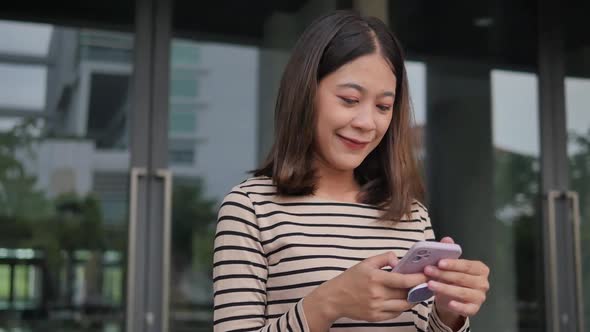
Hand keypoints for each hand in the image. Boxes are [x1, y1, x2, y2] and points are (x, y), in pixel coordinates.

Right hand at [305, 251, 426, 325]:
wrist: (334, 298)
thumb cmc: (350, 279)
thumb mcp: (365, 263)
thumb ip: (384, 258)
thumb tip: (399, 261)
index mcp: (375, 278)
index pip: (403, 280)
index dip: (418, 278)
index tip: (427, 274)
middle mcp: (377, 294)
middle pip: (406, 294)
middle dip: (419, 289)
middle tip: (427, 283)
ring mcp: (377, 308)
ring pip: (404, 306)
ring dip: (413, 299)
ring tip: (418, 292)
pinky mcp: (376, 317)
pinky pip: (395, 313)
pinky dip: (402, 307)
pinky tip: (403, 300)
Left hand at [424, 237, 489, 328]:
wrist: (451, 299)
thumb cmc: (452, 279)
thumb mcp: (450, 266)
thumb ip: (449, 252)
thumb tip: (447, 240)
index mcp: (480, 269)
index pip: (466, 265)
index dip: (453, 264)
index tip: (439, 262)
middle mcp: (483, 283)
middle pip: (462, 278)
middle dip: (444, 274)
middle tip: (428, 271)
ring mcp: (480, 297)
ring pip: (462, 292)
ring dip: (445, 288)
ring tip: (430, 284)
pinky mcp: (474, 309)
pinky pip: (467, 308)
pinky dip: (459, 306)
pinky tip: (449, 303)